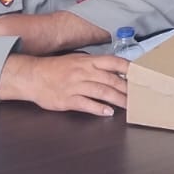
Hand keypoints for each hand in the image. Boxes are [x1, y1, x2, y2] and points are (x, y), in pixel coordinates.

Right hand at [1, 52, 128, 116]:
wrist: (32, 76)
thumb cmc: (56, 68)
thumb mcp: (76, 60)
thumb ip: (94, 65)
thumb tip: (114, 70)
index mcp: (87, 61)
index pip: (113, 62)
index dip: (127, 68)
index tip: (140, 75)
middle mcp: (83, 72)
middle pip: (110, 79)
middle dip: (126, 89)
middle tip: (138, 95)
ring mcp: (75, 86)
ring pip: (101, 92)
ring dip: (117, 99)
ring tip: (128, 106)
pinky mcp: (67, 100)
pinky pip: (86, 104)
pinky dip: (98, 109)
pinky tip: (108, 112)